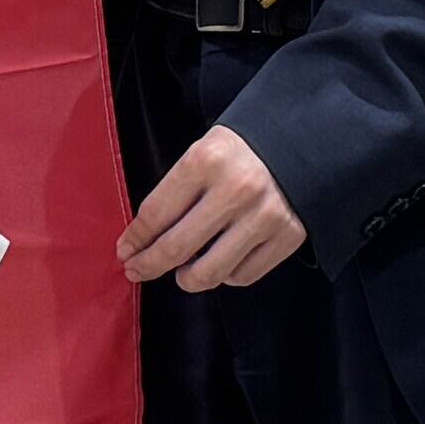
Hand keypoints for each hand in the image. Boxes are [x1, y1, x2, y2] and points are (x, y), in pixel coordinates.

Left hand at [116, 123, 301, 291]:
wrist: (299, 144)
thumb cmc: (238, 153)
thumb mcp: (201, 154)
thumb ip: (173, 194)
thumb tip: (141, 241)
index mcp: (206, 161)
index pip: (156, 213)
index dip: (135, 239)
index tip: (125, 251)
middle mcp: (236, 190)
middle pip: (176, 248)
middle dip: (148, 265)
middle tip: (137, 271)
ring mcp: (265, 216)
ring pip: (209, 272)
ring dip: (186, 279)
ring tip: (182, 272)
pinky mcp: (288, 236)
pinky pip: (242, 275)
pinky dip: (225, 275)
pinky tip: (221, 260)